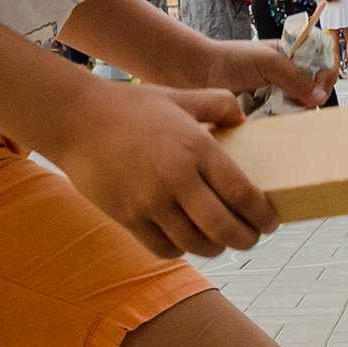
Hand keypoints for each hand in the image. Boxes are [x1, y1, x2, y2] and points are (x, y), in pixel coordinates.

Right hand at [52, 78, 278, 257]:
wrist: (76, 120)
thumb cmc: (130, 106)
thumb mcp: (178, 96)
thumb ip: (216, 103)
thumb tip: (242, 117)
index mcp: (196, 147)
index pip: (242, 193)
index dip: (262, 215)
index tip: (271, 222)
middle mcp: (176, 178)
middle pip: (224, 227)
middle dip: (246, 239)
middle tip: (252, 238)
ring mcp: (151, 201)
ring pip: (195, 244)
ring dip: (215, 248)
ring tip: (220, 242)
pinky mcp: (129, 217)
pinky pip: (164, 248)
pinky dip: (180, 250)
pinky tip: (186, 240)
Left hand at [205, 38, 335, 110]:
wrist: (196, 74)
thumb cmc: (229, 60)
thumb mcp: (267, 62)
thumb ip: (295, 76)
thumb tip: (319, 97)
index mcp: (292, 56)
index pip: (324, 63)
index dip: (327, 73)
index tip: (320, 83)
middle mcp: (288, 77)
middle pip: (317, 90)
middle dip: (312, 96)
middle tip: (300, 101)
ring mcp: (277, 97)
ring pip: (301, 109)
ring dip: (295, 112)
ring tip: (279, 109)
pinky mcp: (266, 115)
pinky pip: (282, 123)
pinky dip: (281, 124)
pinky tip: (271, 120)